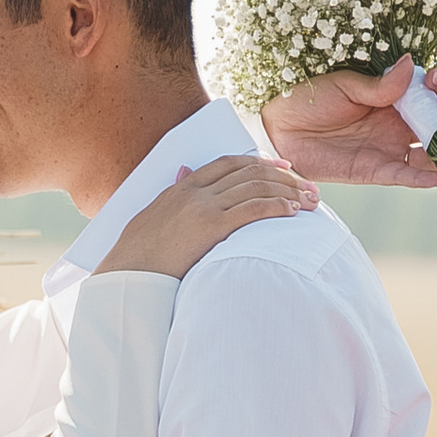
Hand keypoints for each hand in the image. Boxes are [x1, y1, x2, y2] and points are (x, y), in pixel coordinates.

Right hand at [97, 153, 316, 279]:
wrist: (127, 275)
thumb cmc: (137, 256)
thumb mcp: (152, 216)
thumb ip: (173, 195)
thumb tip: (183, 175)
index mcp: (182, 187)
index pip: (229, 163)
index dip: (260, 162)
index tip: (282, 166)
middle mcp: (195, 191)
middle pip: (249, 171)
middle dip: (284, 176)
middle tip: (307, 185)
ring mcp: (203, 207)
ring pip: (255, 187)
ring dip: (288, 191)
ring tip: (309, 201)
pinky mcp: (210, 227)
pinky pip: (252, 209)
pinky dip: (276, 207)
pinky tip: (292, 212)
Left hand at [261, 59, 436, 187]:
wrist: (278, 125)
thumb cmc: (309, 97)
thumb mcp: (346, 85)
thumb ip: (379, 85)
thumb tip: (412, 66)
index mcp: (394, 99)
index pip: (431, 95)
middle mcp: (397, 125)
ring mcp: (389, 148)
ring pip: (432, 153)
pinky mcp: (376, 171)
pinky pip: (407, 177)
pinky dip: (428, 178)